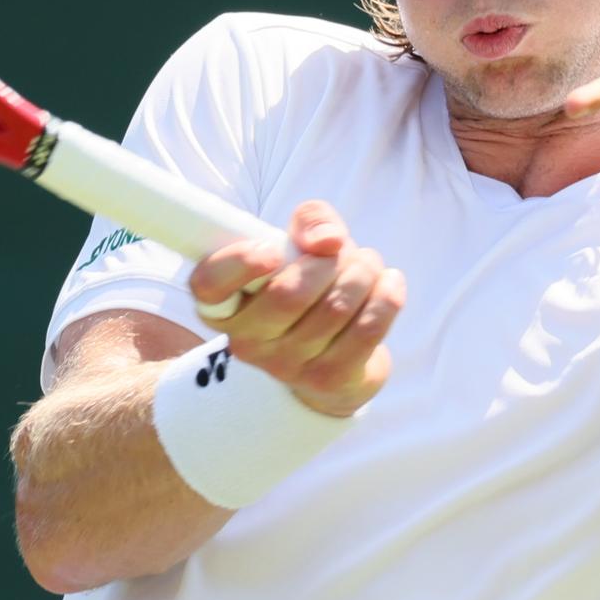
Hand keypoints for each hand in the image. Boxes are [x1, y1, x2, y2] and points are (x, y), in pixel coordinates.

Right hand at [188, 200, 403, 416]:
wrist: (334, 359)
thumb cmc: (308, 286)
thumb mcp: (302, 243)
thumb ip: (311, 220)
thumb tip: (328, 240)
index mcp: (224, 303)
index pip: (209, 286)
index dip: (238, 264)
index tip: (273, 249)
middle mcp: (246, 340)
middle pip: (288, 294)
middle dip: (330, 262)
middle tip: (343, 252)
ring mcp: (286, 366)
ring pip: (335, 308)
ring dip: (363, 273)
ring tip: (367, 266)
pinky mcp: (329, 380)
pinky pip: (367, 330)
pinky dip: (386, 298)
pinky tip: (390, 283)